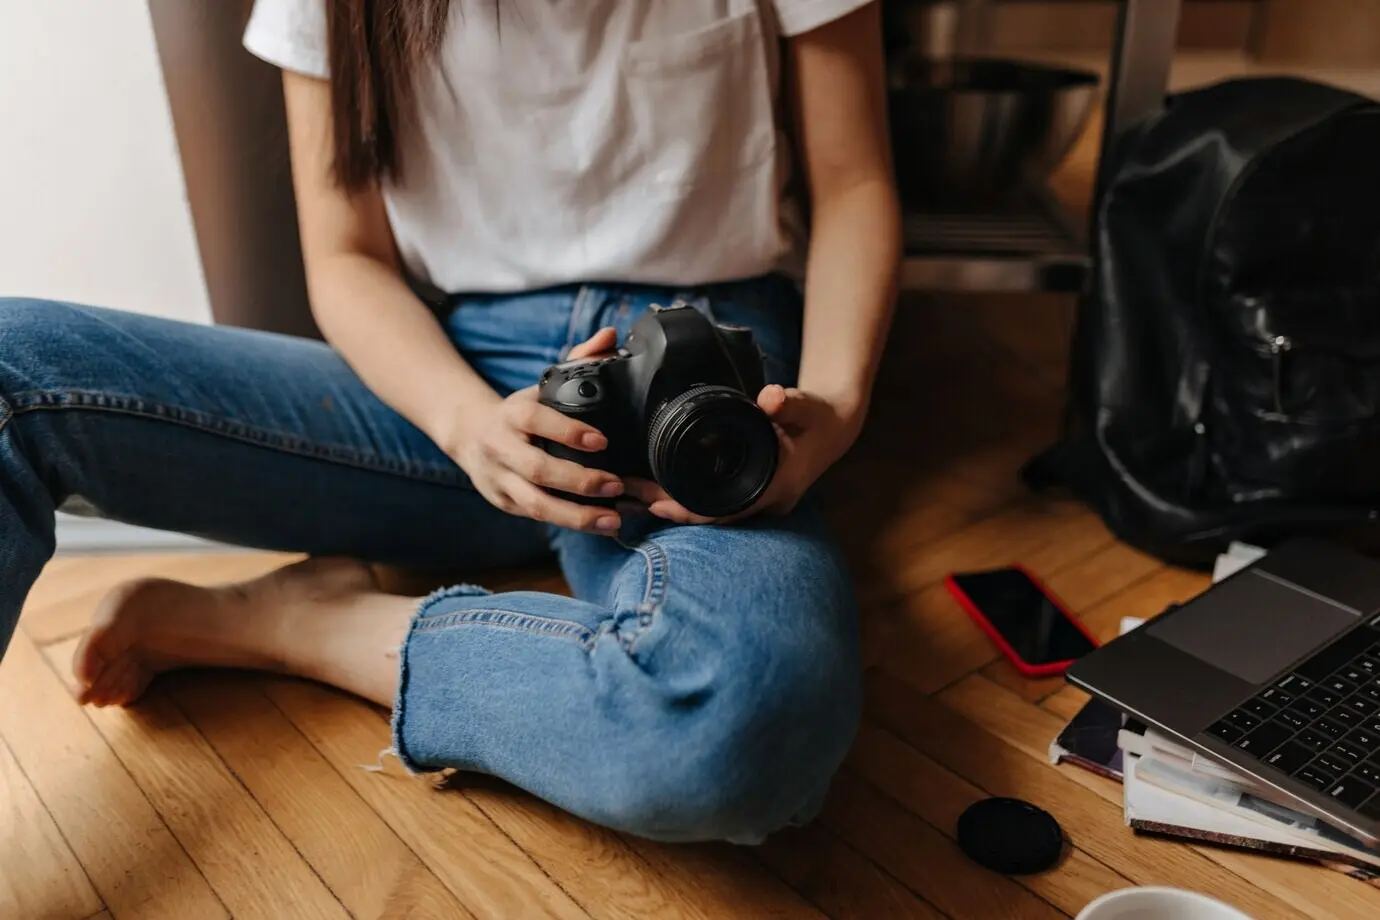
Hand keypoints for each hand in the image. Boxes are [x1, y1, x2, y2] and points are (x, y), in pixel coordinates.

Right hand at [453, 328, 626, 532]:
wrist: (469, 436)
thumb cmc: (520, 412)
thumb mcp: (542, 385)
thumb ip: (578, 360)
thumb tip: (610, 336)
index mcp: (512, 414)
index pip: (537, 421)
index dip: (568, 432)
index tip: (603, 441)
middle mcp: (501, 448)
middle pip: (538, 470)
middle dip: (579, 481)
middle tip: (617, 485)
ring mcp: (500, 480)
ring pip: (537, 504)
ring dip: (577, 515)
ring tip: (613, 520)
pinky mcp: (506, 504)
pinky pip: (539, 518)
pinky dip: (571, 523)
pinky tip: (600, 526)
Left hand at [625, 384, 859, 524]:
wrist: (835, 426)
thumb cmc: (818, 417)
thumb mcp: (805, 405)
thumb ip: (788, 402)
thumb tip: (771, 398)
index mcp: (776, 487)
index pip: (725, 510)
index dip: (689, 510)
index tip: (655, 504)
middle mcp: (766, 501)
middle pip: (709, 516)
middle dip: (668, 508)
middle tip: (626, 495)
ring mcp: (759, 501)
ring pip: (709, 513)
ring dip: (673, 505)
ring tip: (630, 495)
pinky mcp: (752, 494)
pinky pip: (714, 504)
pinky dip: (687, 499)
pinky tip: (657, 491)